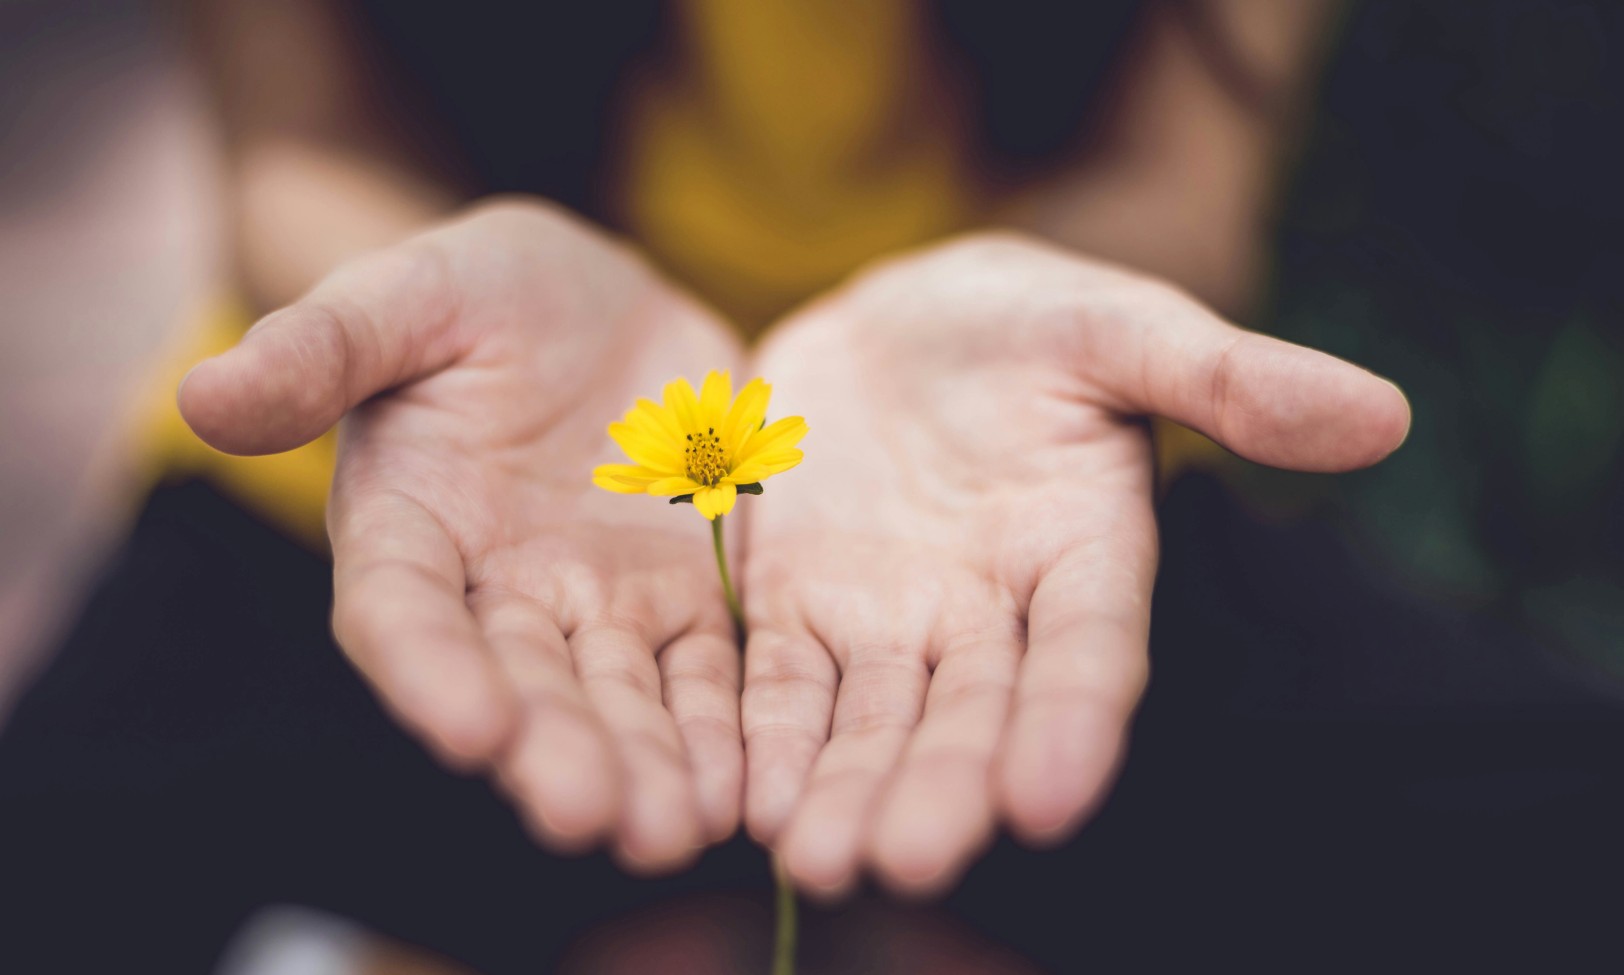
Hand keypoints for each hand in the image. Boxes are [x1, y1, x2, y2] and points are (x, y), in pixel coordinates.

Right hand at [180, 200, 744, 870]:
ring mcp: (597, 602)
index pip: (404, 613)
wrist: (596, 301)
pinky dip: (722, 728)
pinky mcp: (684, 596)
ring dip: (645, 766)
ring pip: (619, 697)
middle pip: (521, 684)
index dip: (431, 672)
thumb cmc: (479, 291)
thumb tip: (202, 393)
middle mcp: (497, 590)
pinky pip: (706, 672)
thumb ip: (322, 347)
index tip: (471, 729)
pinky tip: (745, 785)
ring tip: (674, 829)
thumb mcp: (407, 294)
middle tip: (592, 816)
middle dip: (554, 751)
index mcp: (409, 526)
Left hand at [740, 233, 1410, 895]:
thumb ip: (1228, 376)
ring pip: (871, 722)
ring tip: (819, 859)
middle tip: (907, 860)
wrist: (893, 322)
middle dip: (942, 787)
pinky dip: (764, 738)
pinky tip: (745, 799)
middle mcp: (989, 613)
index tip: (1049, 799)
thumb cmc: (1024, 321)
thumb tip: (1383, 414)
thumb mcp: (1117, 326)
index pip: (1089, 652)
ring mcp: (888, 621)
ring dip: (845, 790)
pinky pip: (778, 684)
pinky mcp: (796, 609)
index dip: (1073, 723)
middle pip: (970, 714)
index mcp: (1083, 553)